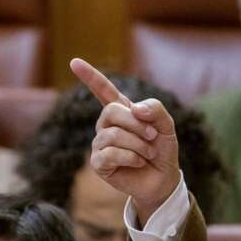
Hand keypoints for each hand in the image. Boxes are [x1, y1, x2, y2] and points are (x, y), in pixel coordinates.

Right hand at [70, 58, 180, 225]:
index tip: (74, 61)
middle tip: (153, 136)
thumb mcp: (166, 126)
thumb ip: (155, 109)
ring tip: (148, 154)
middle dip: (137, 125)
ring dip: (138, 144)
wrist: (164, 179)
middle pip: (112, 112)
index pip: (103, 90)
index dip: (90, 76)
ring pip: (113, 135)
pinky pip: (110, 154)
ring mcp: (100, 144)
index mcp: (121, 112)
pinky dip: (130, 157)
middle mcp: (106, 126)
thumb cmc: (162, 150)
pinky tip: (138, 162)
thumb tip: (134, 109)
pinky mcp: (99, 164)